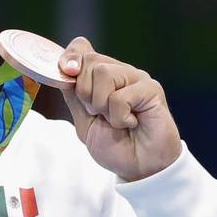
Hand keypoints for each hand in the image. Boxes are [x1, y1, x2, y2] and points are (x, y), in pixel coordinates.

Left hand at [57, 37, 180, 181]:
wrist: (139, 167)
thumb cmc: (114, 145)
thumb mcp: (83, 120)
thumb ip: (74, 94)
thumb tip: (64, 67)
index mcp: (100, 77)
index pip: (81, 48)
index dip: (70, 56)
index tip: (66, 72)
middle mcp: (119, 72)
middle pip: (89, 61)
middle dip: (85, 94)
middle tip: (100, 114)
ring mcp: (136, 78)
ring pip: (104, 73)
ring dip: (102, 105)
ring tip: (116, 120)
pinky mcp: (151, 89)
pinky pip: (120, 96)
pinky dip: (119, 117)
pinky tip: (132, 123)